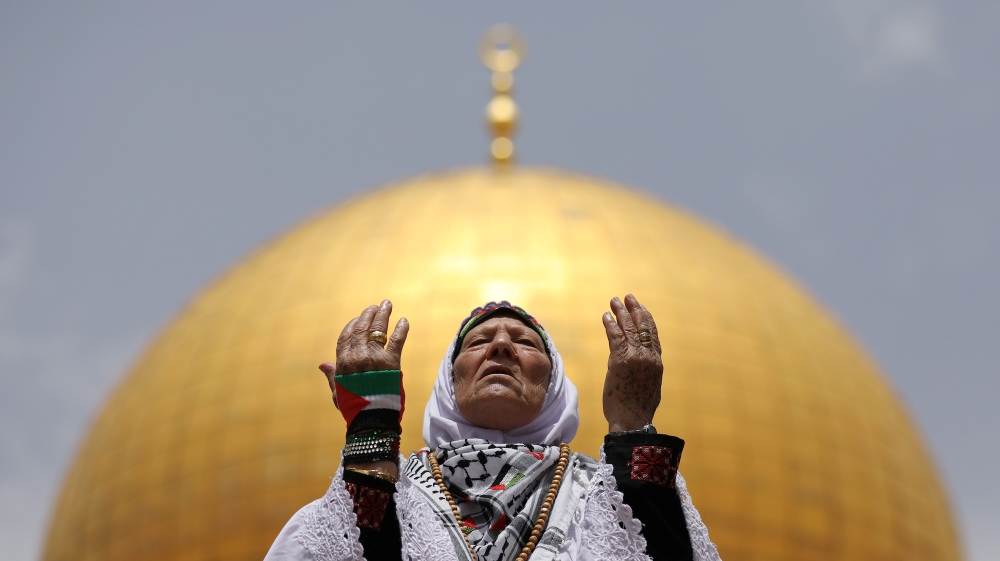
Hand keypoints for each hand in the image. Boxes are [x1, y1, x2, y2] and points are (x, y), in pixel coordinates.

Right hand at [320, 300, 408, 406]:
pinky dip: (401, 329)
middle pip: (362, 328)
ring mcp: (374, 357)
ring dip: (383, 314)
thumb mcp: (337, 391)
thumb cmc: (353, 407)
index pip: (346, 335)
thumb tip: (322, 365)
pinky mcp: (392, 361)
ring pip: (378, 329)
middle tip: (375, 306)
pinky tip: (404, 320)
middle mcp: (357, 355)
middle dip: (368, 314)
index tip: (358, 318)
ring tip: (387, 304)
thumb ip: (332, 375)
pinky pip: (397, 339)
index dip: (352, 324)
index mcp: (343, 361)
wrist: (372, 418)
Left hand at [602, 294, 662, 431]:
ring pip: (628, 328)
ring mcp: (635, 357)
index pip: (653, 335)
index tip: (641, 308)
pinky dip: (610, 324)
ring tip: (614, 301)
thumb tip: (644, 368)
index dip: (647, 319)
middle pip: (642, 326)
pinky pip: (615, 336)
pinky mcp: (619, 360)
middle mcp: (648, 357)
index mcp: (657, 363)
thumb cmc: (638, 410)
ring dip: (620, 312)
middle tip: (627, 297)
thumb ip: (648, 372)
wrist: (632, 421)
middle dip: (634, 309)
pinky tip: (606, 316)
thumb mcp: (651, 388)